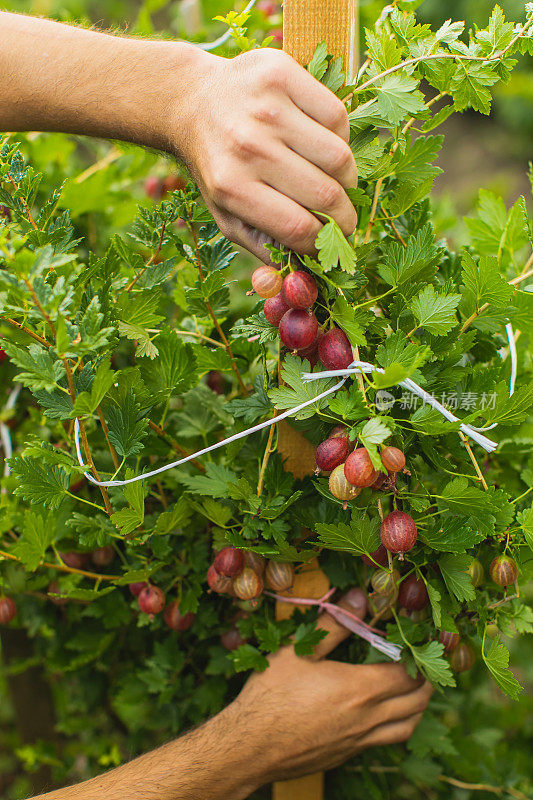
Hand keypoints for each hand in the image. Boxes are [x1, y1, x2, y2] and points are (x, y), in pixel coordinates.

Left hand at [171, 47, 357, 261]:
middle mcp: (248, 145)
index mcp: (231, 187)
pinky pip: (337, 116)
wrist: (191, 102)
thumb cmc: (217, 166)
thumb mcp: (226, 214)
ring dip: (347, 178)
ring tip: (335, 182)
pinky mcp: (281, 73)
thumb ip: (263, 247)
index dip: (325, 244)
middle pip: (325, 194)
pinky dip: (340, 137)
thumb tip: (302, 276)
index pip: (299, 228)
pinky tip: (323, 144)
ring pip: (340, 156)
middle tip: (345, 221)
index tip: (334, 245)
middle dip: (345, 217)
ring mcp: (266, 106)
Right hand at [223, 592, 432, 786]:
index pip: (408, 674)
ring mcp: (359, 741)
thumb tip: (361, 598)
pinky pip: (385, 741)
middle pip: (416, 702)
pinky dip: (396, 724)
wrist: (251, 747)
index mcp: (359, 690)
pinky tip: (380, 712)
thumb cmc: (271, 695)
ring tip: (412, 688)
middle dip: (426, 680)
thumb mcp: (299, 651)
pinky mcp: (348, 755)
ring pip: (406, 726)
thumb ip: (335, 625)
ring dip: (416, 706)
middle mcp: (367, 719)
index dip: (419, 656)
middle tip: (424, 662)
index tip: (420, 641)